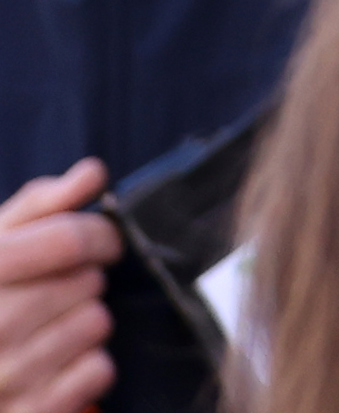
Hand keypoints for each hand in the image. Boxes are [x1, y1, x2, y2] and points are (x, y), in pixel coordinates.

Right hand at [0, 160, 117, 412]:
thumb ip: (42, 205)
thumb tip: (93, 172)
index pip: (67, 240)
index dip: (100, 234)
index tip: (104, 242)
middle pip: (86, 283)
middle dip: (88, 279)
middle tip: (66, 289)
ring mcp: (1, 377)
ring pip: (95, 325)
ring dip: (89, 319)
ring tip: (56, 324)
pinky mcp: (26, 412)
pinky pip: (97, 372)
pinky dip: (91, 364)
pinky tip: (59, 361)